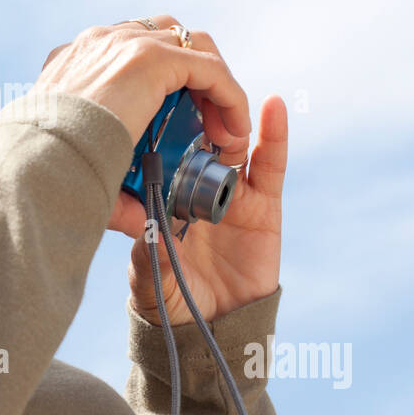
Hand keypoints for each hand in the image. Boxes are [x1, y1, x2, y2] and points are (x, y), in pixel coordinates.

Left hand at [108, 44, 287, 326]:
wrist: (208, 336)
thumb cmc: (167, 301)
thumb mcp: (144, 272)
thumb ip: (145, 247)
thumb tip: (139, 220)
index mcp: (160, 189)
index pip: (158, 137)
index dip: (156, 109)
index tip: (146, 83)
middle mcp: (195, 181)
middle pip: (195, 125)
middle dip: (190, 98)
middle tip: (179, 78)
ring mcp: (229, 189)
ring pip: (231, 136)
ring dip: (227, 112)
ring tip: (219, 94)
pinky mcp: (264, 204)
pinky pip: (270, 165)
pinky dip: (275, 134)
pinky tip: (274, 106)